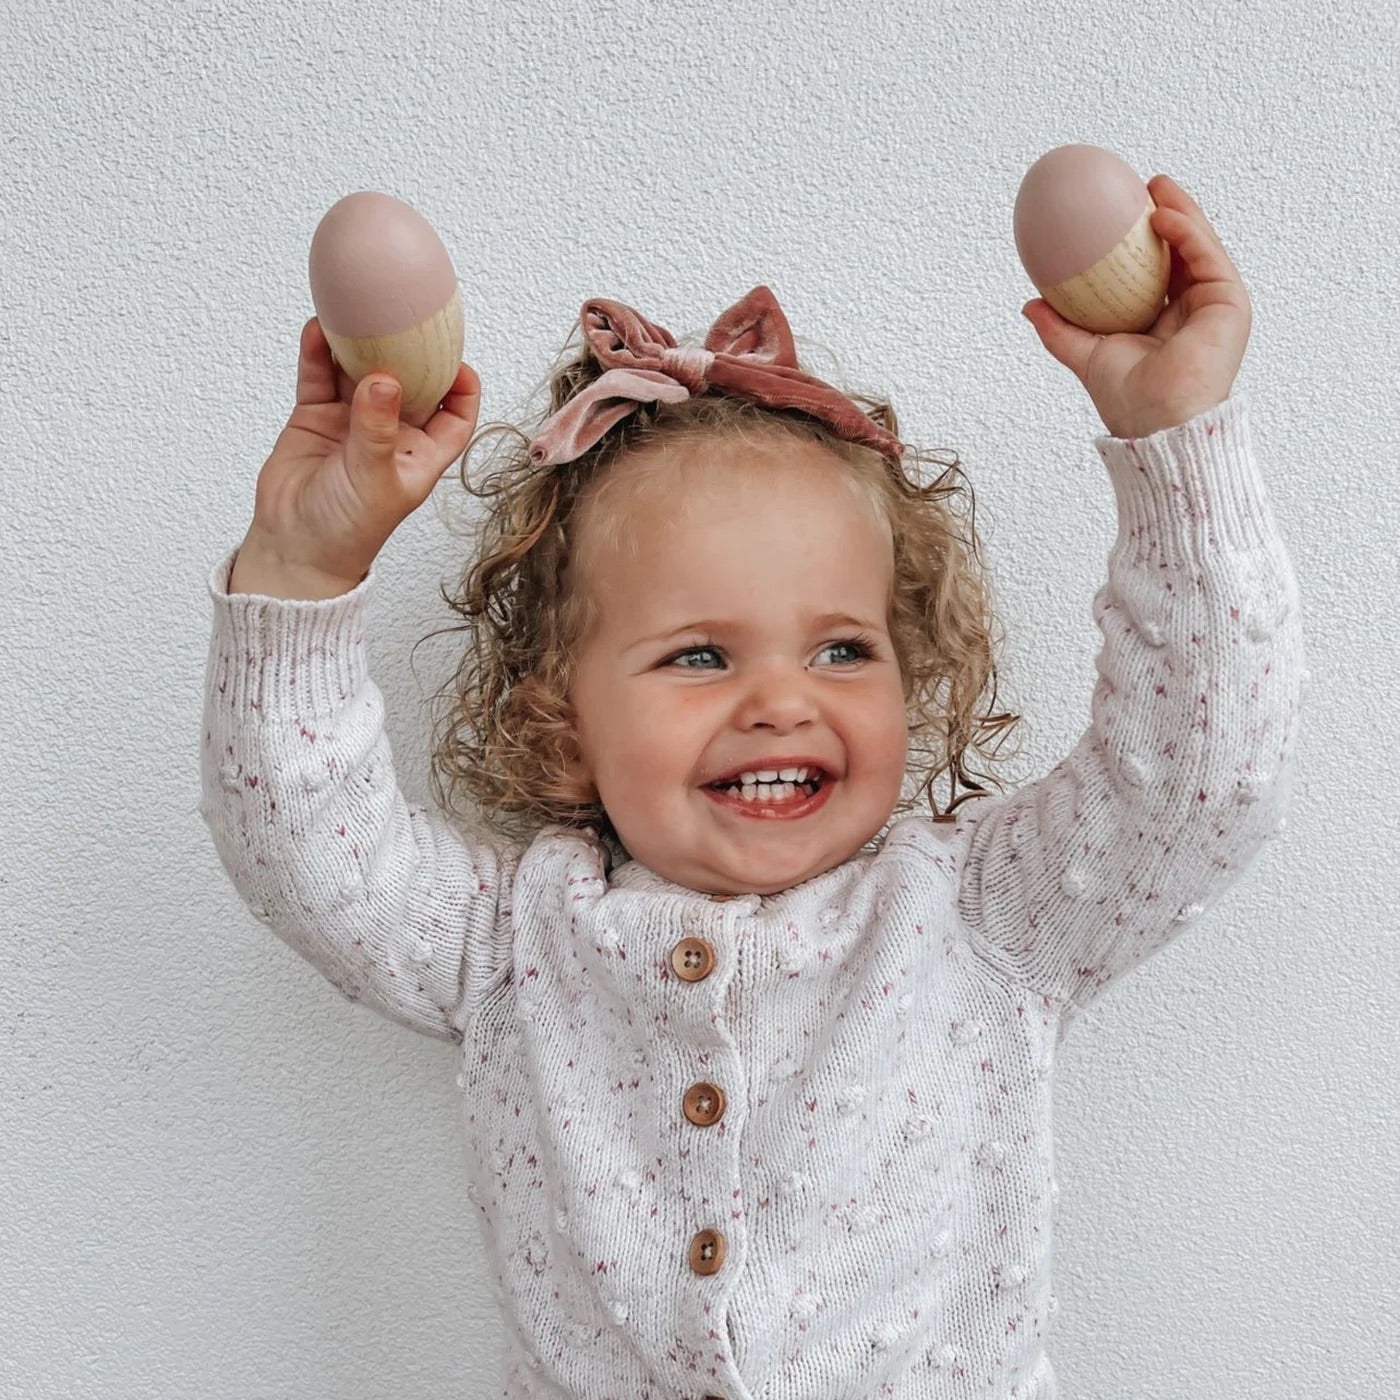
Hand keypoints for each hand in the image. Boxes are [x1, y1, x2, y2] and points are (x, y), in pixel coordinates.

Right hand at [235, 317, 479, 592]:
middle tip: (402, 316)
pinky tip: (318, 329)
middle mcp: (392, 433)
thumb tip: (385, 378)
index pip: (456, 415)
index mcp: (422, 454)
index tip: (455, 356)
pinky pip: (320, 376)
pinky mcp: (316, 416)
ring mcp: (352, 422)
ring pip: (360, 371)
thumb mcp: (373, 478)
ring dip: (359, 343)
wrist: (294, 547)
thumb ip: (377, 428)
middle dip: (408, 350)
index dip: (462, 386)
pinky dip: (319, 353)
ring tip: (356, 312)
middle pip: (409, 381)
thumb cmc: (347, 530)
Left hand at [1022, 174, 1251, 438]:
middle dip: (1166, 215)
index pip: (1155, 271)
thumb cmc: (1129, 400)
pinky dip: (1188, 231)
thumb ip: (1061, 330)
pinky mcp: (1230, 303)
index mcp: (1163, 321)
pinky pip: (1208, 256)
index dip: (1139, 241)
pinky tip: (1163, 215)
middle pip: (1181, 252)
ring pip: (1199, 247)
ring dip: (1180, 211)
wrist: (1158, 422)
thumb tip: (1030, 304)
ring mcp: (1213, 305)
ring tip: (1156, 186)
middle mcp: (1191, 310)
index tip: (1117, 213)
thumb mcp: (1086, 355)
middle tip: (1141, 188)